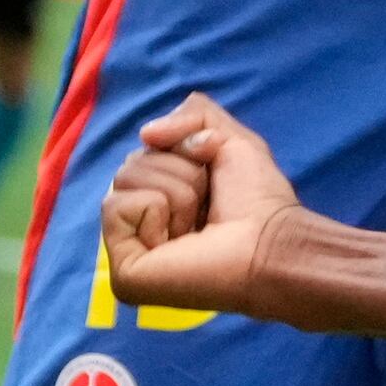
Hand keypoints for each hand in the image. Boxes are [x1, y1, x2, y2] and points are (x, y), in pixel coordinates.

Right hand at [102, 91, 302, 315]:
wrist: (271, 242)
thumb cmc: (258, 199)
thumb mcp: (229, 138)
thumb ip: (193, 114)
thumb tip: (146, 133)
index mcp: (162, 199)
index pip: (141, 152)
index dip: (180, 150)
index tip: (212, 168)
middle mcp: (141, 225)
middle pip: (129, 164)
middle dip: (179, 171)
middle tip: (207, 205)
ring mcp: (130, 250)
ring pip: (122, 180)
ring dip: (175, 192)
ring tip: (198, 224)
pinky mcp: (123, 271)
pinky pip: (115, 207)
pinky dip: (154, 211)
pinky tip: (178, 240)